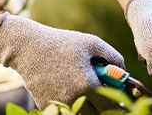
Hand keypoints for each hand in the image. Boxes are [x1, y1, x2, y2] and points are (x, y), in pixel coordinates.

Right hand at [0, 12, 124, 112]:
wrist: (28, 48)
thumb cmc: (61, 43)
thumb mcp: (91, 43)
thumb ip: (113, 57)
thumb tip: (124, 72)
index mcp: (88, 85)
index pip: (111, 107)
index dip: (118, 104)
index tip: (118, 97)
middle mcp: (74, 99)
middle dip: (102, 106)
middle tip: (100, 92)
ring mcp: (60, 104)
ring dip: (87, 107)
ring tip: (84, 89)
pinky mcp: (47, 106)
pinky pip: (66, 111)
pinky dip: (71, 104)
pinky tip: (67, 88)